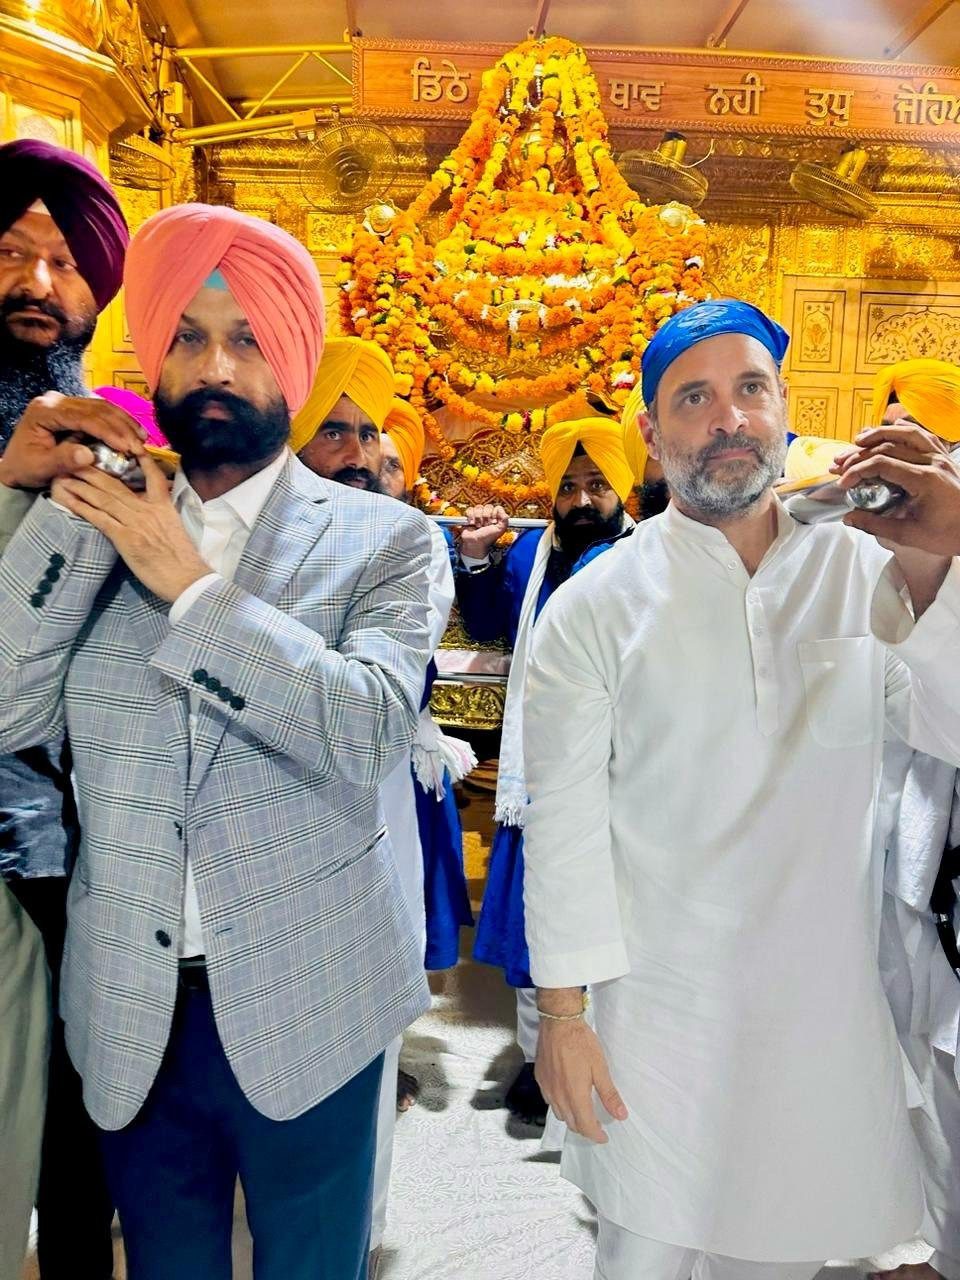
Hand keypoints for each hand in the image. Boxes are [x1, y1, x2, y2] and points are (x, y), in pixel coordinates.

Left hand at [0, 392, 145, 490]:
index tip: (128, 446)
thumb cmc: (25, 468)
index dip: (109, 431)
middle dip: (121, 427)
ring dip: (123, 422)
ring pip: (101, 407)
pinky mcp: (71, 409)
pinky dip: (117, 421)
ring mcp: (63, 403)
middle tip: (140, 444)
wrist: (14, 466)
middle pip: (96, 408)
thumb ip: (63, 460)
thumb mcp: (41, 467)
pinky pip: (99, 411)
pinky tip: (131, 431)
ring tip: (141, 437)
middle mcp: (54, 401)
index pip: (84, 417)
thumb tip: (89, 455)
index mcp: (45, 411)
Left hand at [52, 454, 210, 602]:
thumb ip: (162, 515)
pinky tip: (69, 501)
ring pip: (104, 498)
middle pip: (117, 485)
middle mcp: (148, 510)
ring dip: (81, 486)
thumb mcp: (176, 528)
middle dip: (94, 470)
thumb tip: (150, 510)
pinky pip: (100, 519)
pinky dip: (82, 508)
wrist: (187, 578)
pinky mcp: (126, 539)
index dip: (140, 460)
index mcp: (164, 506)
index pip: (153, 476)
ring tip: (64, 476)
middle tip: (76, 459)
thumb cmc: (184, 559)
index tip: (125, 448)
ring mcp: (136, 523)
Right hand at [459, 504, 509, 558]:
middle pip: (488, 506)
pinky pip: (470, 509)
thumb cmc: (487, 538)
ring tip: (478, 526)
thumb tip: (500, 509)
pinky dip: (470, 517)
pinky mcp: (470, 515)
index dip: (494, 514)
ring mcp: (479, 515)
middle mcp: (488, 515)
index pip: (497, 508)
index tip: (493, 523)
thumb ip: (505, 519)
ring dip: (478, 518)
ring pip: (479, 507)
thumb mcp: (500, 530)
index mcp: (496, 518)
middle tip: (485, 526)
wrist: (475, 543)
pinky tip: (472, 524)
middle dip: (486, 517)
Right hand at [535, 1018, 627, 1143]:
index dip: (595, 1135)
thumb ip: (609, 1094)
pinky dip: (559, 1105)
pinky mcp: (540, 1078)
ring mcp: (546, 1087)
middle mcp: (558, 1096)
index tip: (604, 1137)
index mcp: (575, 1096)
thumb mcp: (600, 1068)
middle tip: (596, 1125)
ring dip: (571, 1118)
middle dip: (584, 1128)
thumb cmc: (581, 1043)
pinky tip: (566, 1095)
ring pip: (558, 1113)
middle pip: (571, 1123)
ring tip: (582, 1112)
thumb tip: (620, 1115)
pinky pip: (549, 1100)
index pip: (585, 1126)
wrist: (558, 1022)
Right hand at [832, 424, 959, 556]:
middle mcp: (933, 462)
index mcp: (924, 480)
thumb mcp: (910, 535)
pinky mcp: (944, 457)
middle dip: (859, 454)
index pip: (882, 464)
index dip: (857, 471)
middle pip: (888, 447)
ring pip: (906, 434)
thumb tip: (849, 518)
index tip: (843, 483)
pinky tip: (890, 430)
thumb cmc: (949, 534)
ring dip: (879, 434)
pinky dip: (904, 430)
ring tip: (857, 440)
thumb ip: (876, 525)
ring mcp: (940, 457)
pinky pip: (923, 435)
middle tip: (839, 464)